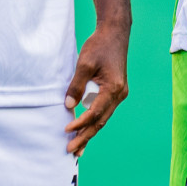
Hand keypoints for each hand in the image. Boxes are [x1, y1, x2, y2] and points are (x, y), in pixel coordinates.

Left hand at [65, 23, 128, 156]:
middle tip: (71, 151)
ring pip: (104, 118)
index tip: (66, 131)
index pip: (95, 113)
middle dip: (86, 137)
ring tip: (78, 147)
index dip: (80, 124)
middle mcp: (120, 94)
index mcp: (114, 88)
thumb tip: (69, 106)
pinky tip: (86, 129)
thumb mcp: (84, 64)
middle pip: (101, 121)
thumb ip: (76, 86)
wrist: (115, 33)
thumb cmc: (100, 46)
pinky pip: (104, 110)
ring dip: (90, 132)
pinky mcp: (116, 90)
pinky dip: (94, 120)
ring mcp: (120, 93)